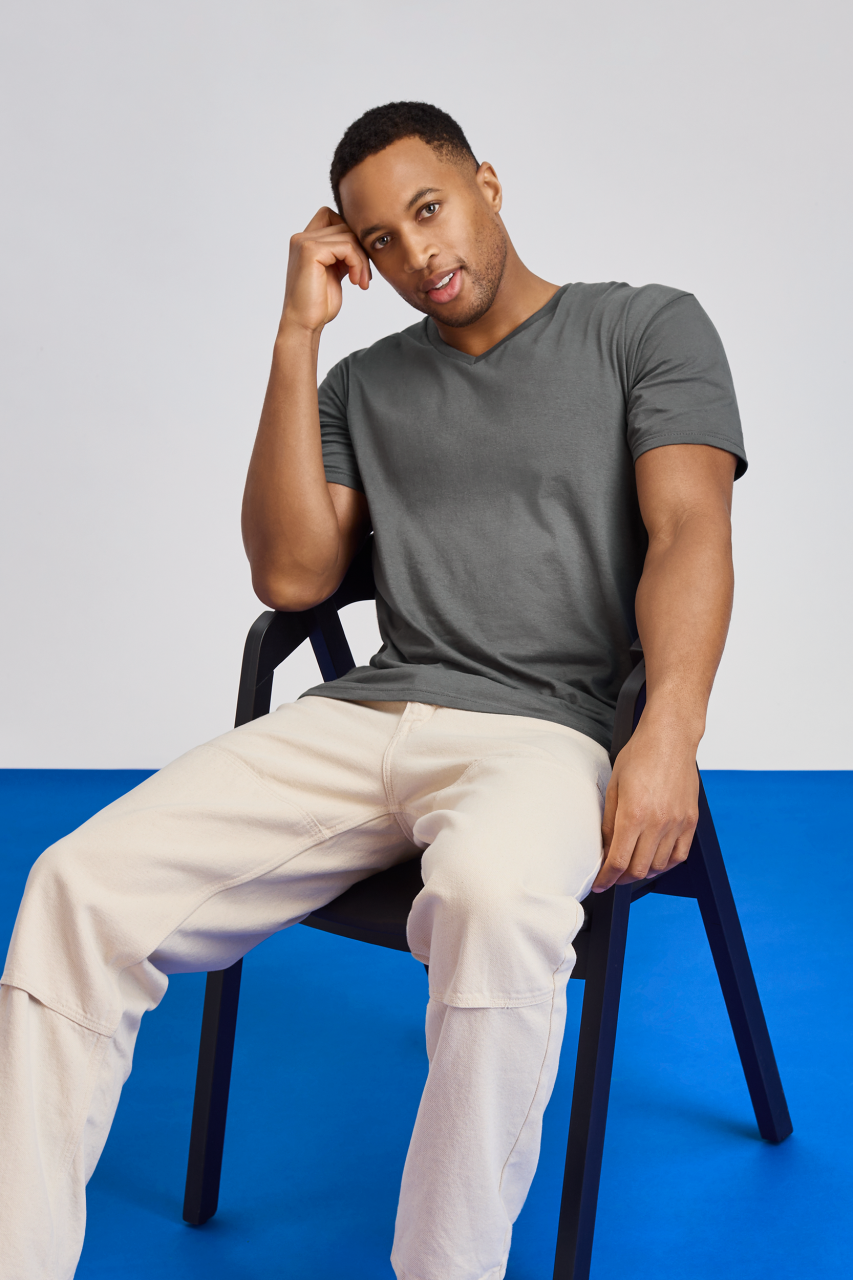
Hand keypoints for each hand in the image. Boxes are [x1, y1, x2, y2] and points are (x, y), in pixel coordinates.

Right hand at [281, 207, 371, 335]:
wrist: (304, 324)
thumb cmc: (319, 303)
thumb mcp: (334, 271)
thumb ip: (342, 253)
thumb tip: (362, 241)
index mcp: (305, 241)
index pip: (332, 216)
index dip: (350, 235)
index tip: (357, 263)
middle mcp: (302, 237)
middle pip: (344, 225)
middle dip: (361, 250)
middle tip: (365, 276)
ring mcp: (304, 242)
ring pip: (348, 235)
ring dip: (362, 260)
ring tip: (362, 281)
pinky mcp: (311, 250)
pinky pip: (347, 246)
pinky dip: (358, 263)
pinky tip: (356, 282)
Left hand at [592, 716, 698, 891]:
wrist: (671, 738)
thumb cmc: (639, 755)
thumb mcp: (614, 786)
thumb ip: (609, 821)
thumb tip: (605, 848)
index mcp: (634, 814)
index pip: (618, 861)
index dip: (606, 878)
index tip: (599, 883)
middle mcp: (658, 823)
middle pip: (638, 869)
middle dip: (621, 878)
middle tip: (612, 875)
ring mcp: (677, 823)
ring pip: (658, 866)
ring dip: (642, 872)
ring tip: (630, 867)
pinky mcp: (691, 821)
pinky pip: (679, 855)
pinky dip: (665, 864)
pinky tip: (654, 860)